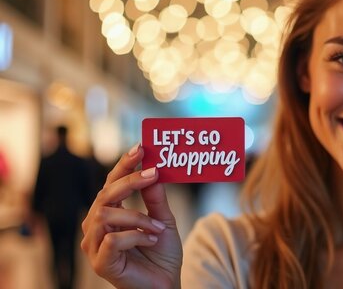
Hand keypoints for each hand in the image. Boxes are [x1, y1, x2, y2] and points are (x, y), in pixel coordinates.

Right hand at [81, 144, 182, 288]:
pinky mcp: (99, 262)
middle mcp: (97, 227)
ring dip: (138, 217)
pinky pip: (112, 240)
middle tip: (154, 173)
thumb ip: (156, 197)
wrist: (166, 284)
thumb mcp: (164, 219)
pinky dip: (136, 236)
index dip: (123, 165)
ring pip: (106, 215)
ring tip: (159, 227)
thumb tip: (153, 168)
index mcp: (110, 213)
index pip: (111, 184)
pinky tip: (152, 238)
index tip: (140, 148)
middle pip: (105, 195)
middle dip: (130, 182)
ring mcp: (95, 246)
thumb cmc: (162, 254)